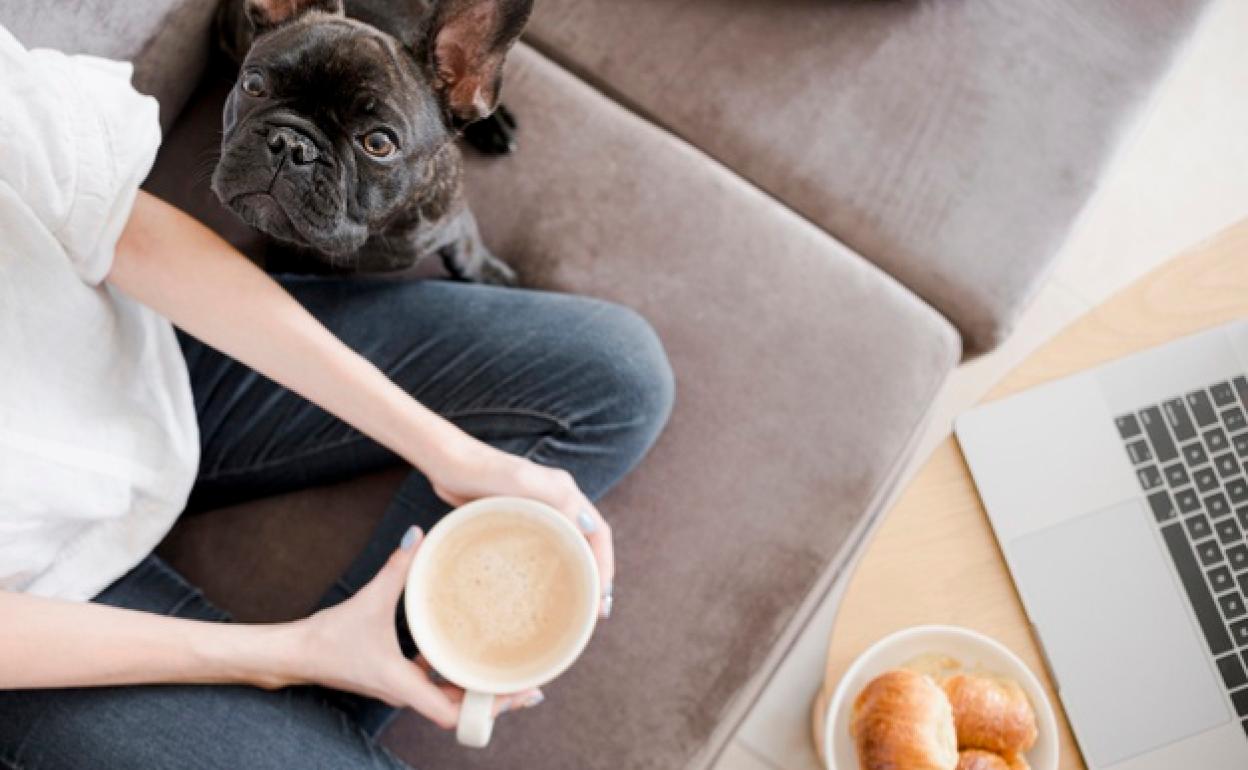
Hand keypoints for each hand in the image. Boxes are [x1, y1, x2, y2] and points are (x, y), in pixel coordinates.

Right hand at [288, 528, 542, 728]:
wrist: (294, 654)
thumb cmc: (329, 636)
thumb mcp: (369, 600)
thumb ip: (396, 568)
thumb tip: (417, 535)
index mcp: (403, 685)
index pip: (455, 715)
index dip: (489, 708)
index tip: (517, 692)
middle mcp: (406, 693)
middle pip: (460, 711)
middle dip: (494, 699)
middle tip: (528, 683)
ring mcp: (400, 689)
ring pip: (448, 699)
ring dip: (476, 689)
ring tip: (508, 671)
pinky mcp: (394, 679)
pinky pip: (433, 684)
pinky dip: (453, 675)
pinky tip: (464, 653)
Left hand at [428, 440, 614, 614]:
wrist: (448, 463)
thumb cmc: (484, 471)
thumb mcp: (523, 482)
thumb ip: (557, 500)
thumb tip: (586, 529)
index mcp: (565, 493)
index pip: (598, 532)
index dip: (604, 564)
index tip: (602, 595)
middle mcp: (556, 502)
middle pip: (587, 542)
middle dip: (595, 574)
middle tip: (595, 609)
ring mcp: (536, 512)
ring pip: (566, 547)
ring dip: (575, 573)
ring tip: (575, 604)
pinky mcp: (515, 521)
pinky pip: (542, 549)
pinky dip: (550, 569)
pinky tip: (540, 588)